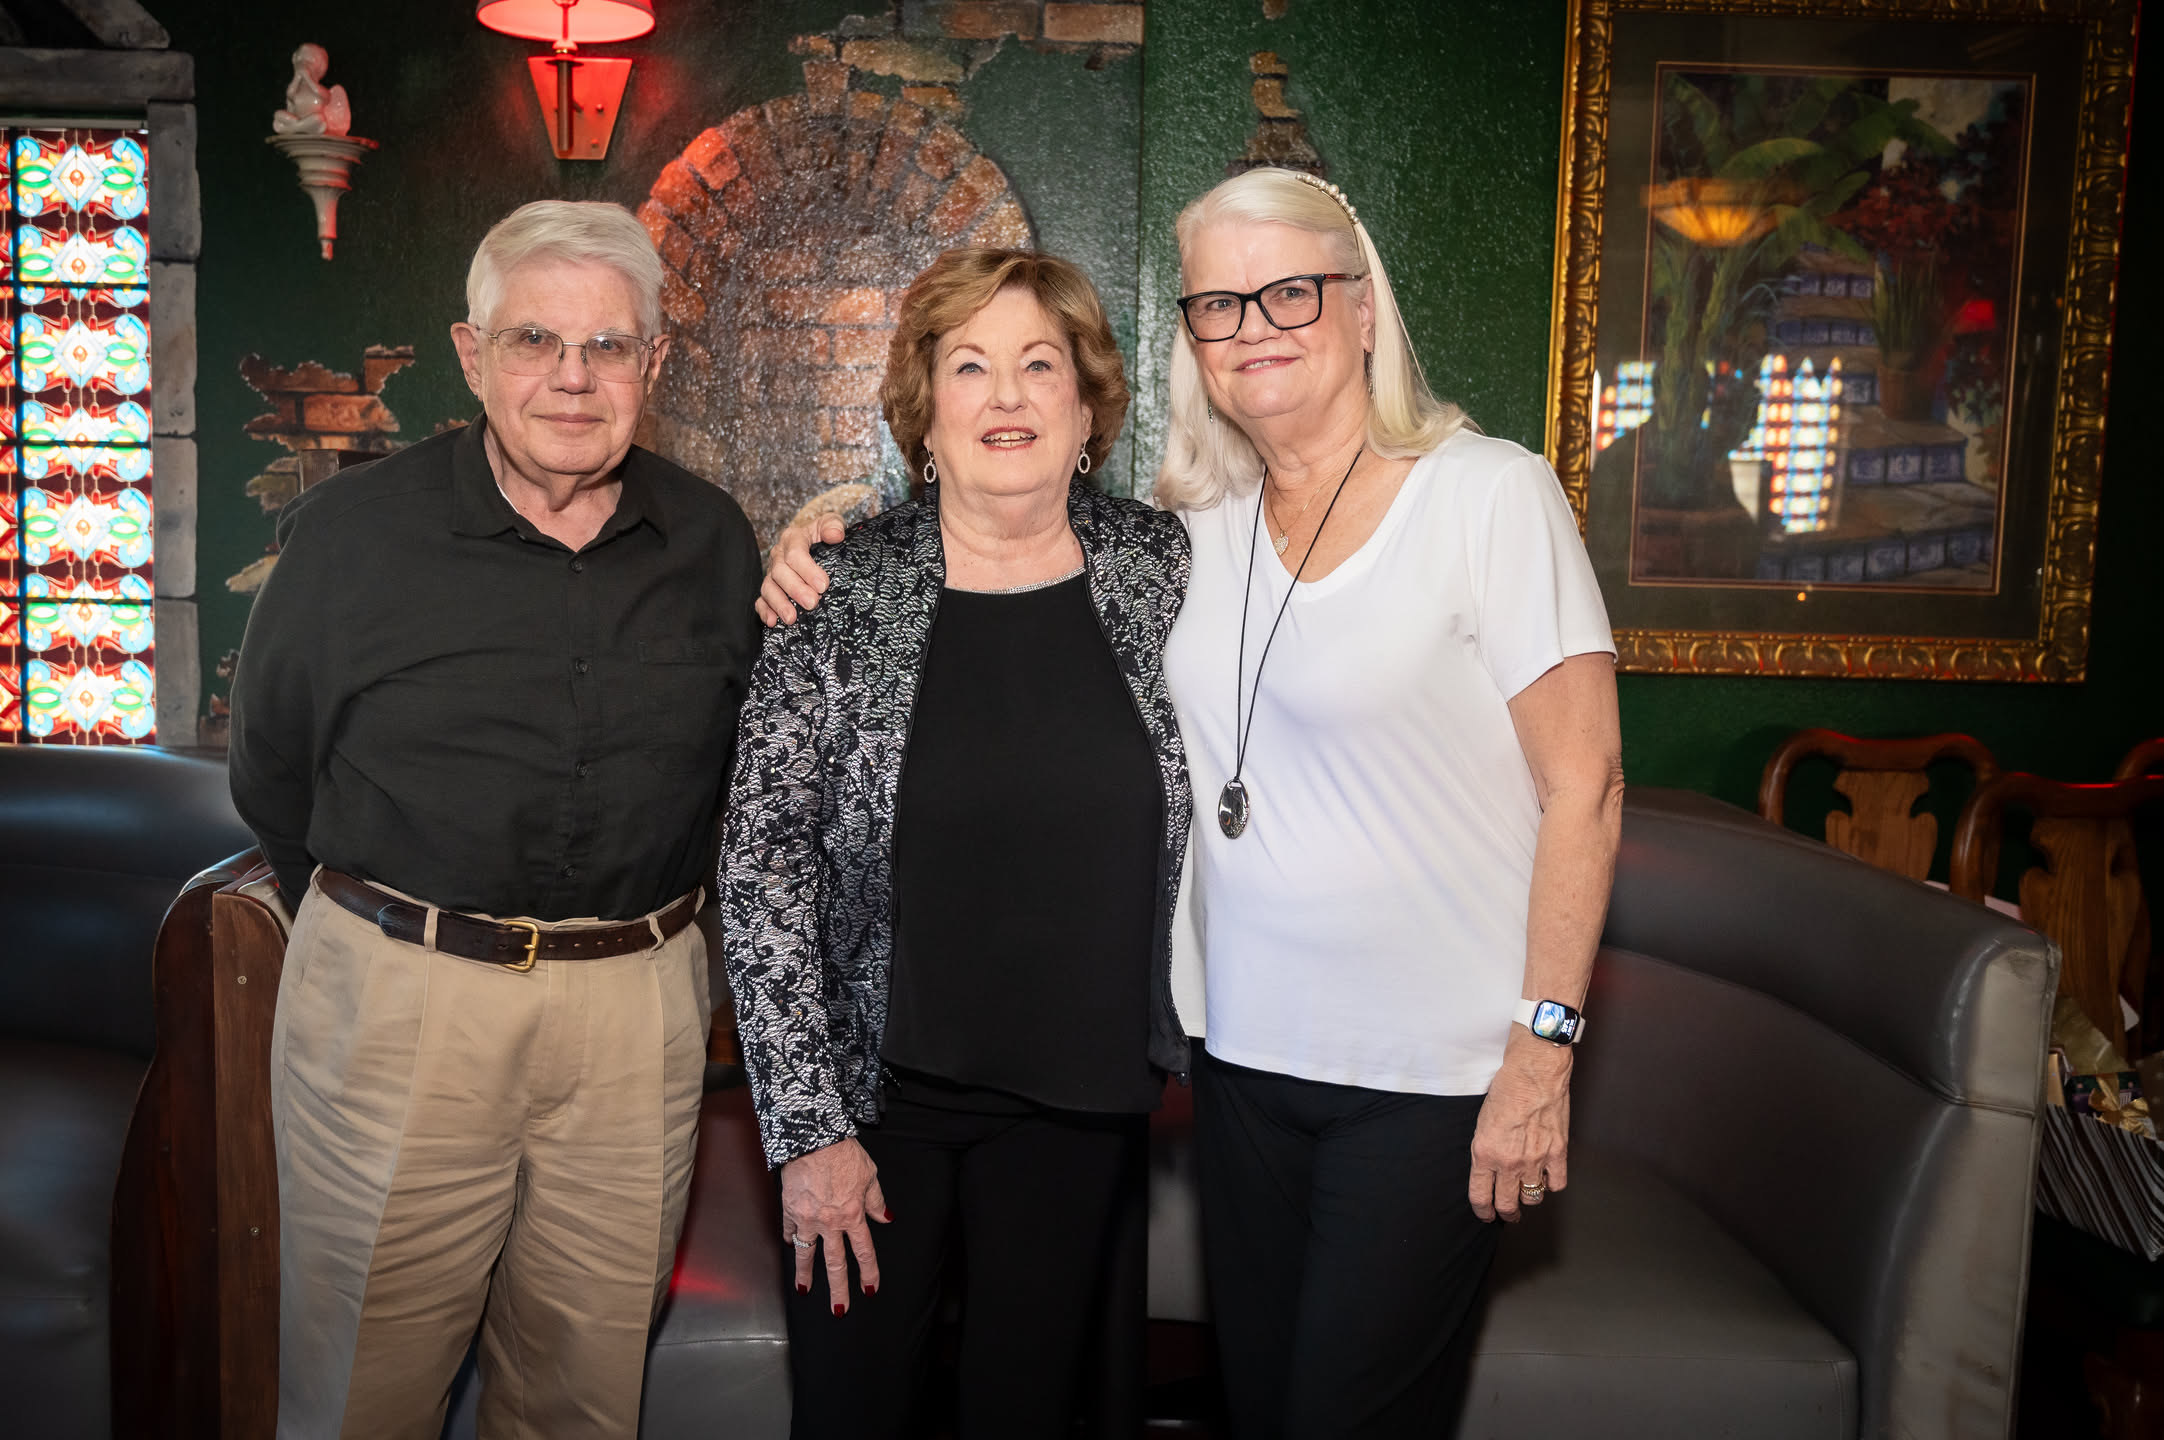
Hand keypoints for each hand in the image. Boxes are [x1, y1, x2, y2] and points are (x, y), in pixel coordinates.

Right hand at [756, 514, 844, 625]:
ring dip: (779, 603)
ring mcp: (772, 572)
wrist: (815, 544)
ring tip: (791, 618)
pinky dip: (764, 611)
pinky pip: (761, 599)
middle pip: (780, 572)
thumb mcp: (830, 524)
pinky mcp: (770, 588)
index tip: (823, 585)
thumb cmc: (824, 535)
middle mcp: (778, 555)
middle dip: (795, 589)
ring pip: (768, 587)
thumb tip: (835, 535)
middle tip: (812, 603)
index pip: (795, 553)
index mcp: (792, 538)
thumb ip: (833, 525)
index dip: (808, 570)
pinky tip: (772, 622)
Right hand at [780, 1136, 890, 1311]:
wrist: (813, 1138)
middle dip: (838, 1289)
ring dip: (806, 1275)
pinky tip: (789, 1246)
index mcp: (853, 1215)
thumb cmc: (844, 1153)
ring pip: (806, 1254)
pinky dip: (789, 1239)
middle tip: (839, 1310)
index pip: (864, 1251)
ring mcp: (807, 1218)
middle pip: (835, 1263)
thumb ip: (876, 1200)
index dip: (868, 1273)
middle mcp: (830, 1223)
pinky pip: (789, 1229)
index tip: (869, 1290)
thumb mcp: (870, 1175)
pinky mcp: (789, 1209)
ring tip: (805, 1291)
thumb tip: (886, 1218)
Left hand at [1469, 1026, 1572, 1222]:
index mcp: (1485, 1154)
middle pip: (1508, 1205)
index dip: (1483, 1211)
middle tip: (1508, 1214)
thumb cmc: (1505, 1089)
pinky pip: (1557, 1184)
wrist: (1533, 1072)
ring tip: (1527, 1193)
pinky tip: (1547, 1177)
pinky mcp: (1558, 1153)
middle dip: (1506, 1214)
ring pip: (1533, 1198)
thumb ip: (1486, 1150)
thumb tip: (1490, 1168)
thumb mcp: (1481, 1122)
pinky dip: (1552, 1183)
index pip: (1481, 1196)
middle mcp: (1509, 1162)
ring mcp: (1535, 1160)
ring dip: (1529, 1198)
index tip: (1486, 1214)